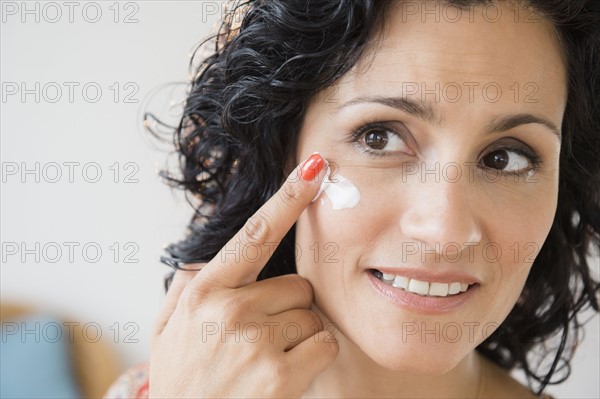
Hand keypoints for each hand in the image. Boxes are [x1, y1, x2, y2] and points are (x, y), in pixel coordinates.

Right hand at [149, 153, 337, 397]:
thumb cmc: (182, 379)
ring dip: (299, 333)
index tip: (313, 169)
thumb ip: (185, 285)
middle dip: (288, 305)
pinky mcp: (279, 376)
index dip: (287, 198)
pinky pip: (323, 344)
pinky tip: (284, 373)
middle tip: (260, 334)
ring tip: (265, 358)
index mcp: (205, 291)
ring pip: (312, 315)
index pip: (255, 234)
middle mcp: (230, 309)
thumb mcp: (166, 329)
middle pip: (297, 284)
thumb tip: (206, 255)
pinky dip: (313, 356)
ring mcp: (255, 342)